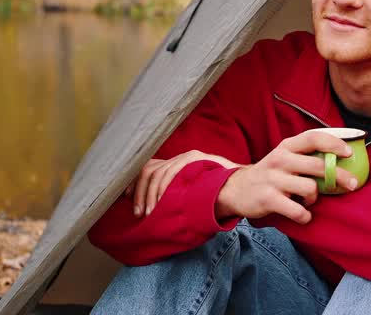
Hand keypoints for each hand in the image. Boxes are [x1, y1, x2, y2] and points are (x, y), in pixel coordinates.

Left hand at [127, 151, 242, 216]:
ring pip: (158, 172)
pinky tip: (161, 202)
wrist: (246, 187)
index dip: (134, 182)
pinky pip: (171, 172)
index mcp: (180, 164)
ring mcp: (189, 157)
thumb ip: (179, 196)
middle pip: (149, 169)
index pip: (150, 167)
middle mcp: (182, 157)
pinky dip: (162, 189)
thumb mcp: (195, 195)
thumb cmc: (222, 196)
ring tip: (149, 212)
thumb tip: (158, 209)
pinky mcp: (196, 159)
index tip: (124, 197)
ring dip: (149, 194)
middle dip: (138, 191)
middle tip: (138, 212)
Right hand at [216, 130, 359, 224]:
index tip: (349, 153)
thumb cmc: (271, 174)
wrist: (236, 190)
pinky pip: (298, 211)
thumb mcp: (285, 158)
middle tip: (353, 185)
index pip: (314, 138)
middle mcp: (280, 159)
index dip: (334, 143)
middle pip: (318, 165)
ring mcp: (273, 179)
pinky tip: (302, 214)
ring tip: (307, 201)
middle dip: (340, 177)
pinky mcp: (268, 199)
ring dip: (315, 198)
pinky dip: (305, 215)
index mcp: (287, 146)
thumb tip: (342, 159)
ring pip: (310, 188)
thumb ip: (307, 156)